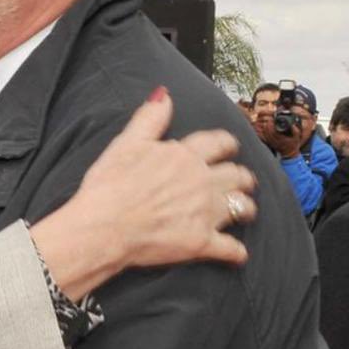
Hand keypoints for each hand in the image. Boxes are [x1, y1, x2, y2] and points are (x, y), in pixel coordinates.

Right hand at [67, 88, 257, 271]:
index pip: (219, 143)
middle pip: (238, 175)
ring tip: (244, 211)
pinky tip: (237, 254)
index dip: (226, 144)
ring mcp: (205, 213)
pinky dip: (236, 252)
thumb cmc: (109, 186)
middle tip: (240, 180)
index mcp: (185, 156)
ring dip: (245, 208)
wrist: (103, 227)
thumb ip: (149, 118)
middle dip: (242, 177)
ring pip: (242, 207)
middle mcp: (203, 182)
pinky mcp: (201, 243)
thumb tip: (164, 94)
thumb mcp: (126, 143)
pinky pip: (230, 249)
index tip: (228, 147)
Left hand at [262, 120, 300, 158]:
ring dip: (266, 128)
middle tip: (270, 120)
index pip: (272, 131)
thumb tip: (293, 125)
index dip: (271, 124)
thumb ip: (296, 131)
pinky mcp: (270, 143)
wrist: (289, 154)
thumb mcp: (297, 138)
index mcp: (280, 139)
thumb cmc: (293, 145)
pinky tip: (266, 128)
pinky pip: (265, 137)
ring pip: (265, 134)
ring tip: (268, 123)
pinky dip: (265, 132)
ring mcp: (272, 142)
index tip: (272, 120)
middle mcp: (275, 140)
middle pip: (267, 131)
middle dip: (268, 125)